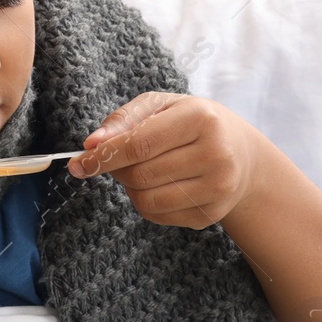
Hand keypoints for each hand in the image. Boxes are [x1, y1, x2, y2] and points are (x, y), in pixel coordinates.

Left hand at [68, 91, 267, 228]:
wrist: (243, 155)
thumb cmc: (194, 124)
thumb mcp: (163, 106)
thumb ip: (124, 119)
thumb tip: (91, 144)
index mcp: (201, 118)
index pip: (140, 143)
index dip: (103, 156)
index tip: (78, 162)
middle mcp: (216, 154)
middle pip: (140, 174)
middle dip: (117, 170)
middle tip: (118, 160)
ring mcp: (217, 188)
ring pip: (146, 200)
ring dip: (130, 188)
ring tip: (141, 171)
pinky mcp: (212, 214)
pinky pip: (157, 216)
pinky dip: (145, 203)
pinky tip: (159, 186)